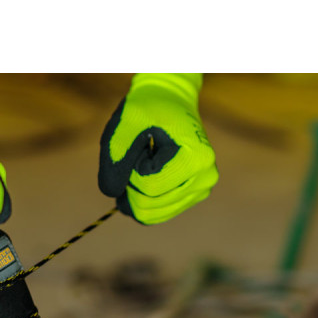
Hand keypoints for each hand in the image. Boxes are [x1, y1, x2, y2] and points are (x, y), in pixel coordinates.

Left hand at [98, 73, 217, 223]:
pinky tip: (145, 176)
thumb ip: (113, 163)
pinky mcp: (191, 199)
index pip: (148, 187)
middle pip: (149, 204)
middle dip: (131, 184)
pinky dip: (140, 199)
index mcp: (197, 159)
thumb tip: (112, 194)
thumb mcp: (122, 129)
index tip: (139, 146)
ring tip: (145, 162)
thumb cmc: (145, 111)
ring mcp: (200, 192)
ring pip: (149, 214)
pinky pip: (154, 215)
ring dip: (135, 191)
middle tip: (139, 155)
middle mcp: (205, 180)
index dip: (131, 169)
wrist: (167, 102)